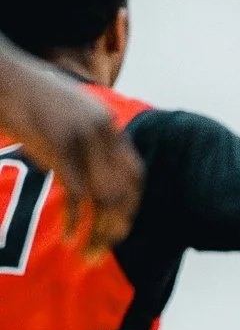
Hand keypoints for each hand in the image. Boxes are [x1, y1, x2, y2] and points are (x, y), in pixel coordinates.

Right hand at [9, 63, 143, 257]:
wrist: (2, 75)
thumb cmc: (27, 99)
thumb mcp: (68, 117)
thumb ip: (86, 143)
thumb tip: (92, 180)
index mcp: (109, 125)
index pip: (135, 176)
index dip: (130, 207)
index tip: (118, 229)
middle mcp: (104, 131)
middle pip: (125, 192)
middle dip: (117, 228)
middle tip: (101, 252)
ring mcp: (85, 137)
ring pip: (107, 198)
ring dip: (100, 233)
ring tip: (87, 254)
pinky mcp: (61, 143)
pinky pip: (78, 194)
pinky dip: (76, 221)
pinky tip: (69, 237)